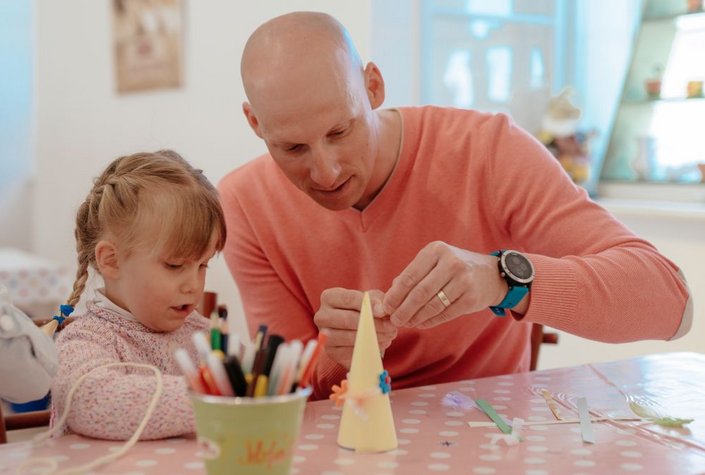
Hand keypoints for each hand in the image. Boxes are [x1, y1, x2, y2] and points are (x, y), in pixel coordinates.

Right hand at [314, 288, 397, 369]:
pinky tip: (379, 345)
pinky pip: (350, 352)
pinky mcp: (331, 352)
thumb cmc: (363, 309)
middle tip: (390, 327)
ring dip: (373, 338)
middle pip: (347, 319)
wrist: (355, 328)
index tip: (383, 311)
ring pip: (349, 337)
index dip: (368, 305)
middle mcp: (322, 316)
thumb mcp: (371, 299)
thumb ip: (377, 301)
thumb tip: (381, 310)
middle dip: (373, 324)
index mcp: (329, 297)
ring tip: (388, 336)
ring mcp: (325, 335)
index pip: (348, 299)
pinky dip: (367, 349)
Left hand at [382, 241, 509, 328]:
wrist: (491, 274)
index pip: (410, 276)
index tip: (385, 307)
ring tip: (406, 323)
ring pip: (432, 305)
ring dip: (416, 317)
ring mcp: (463, 281)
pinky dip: (430, 321)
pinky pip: (445, 314)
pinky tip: (421, 324)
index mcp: (436, 250)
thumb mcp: (434, 261)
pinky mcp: (471, 298)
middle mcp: (451, 263)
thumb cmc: (454, 268)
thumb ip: (412, 275)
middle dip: (403, 309)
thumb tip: (390, 295)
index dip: (395, 294)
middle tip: (394, 320)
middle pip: (420, 292)